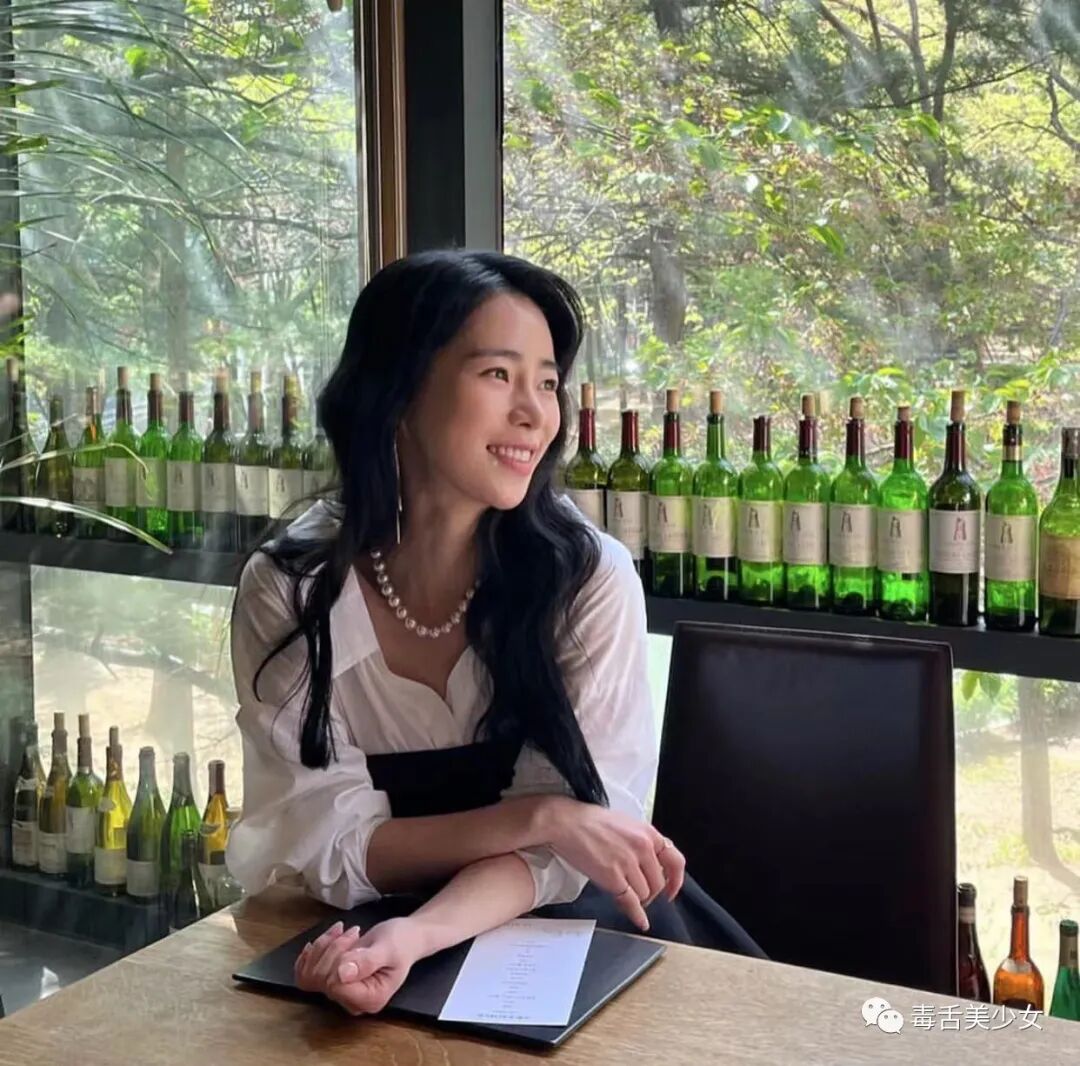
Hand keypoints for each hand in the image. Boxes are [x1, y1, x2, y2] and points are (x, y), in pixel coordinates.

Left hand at [294, 917, 422, 1015]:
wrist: (405, 938)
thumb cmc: (401, 941)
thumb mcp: (388, 948)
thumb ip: (367, 962)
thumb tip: (342, 974)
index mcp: (371, 1000)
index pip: (335, 986)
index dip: (337, 959)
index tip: (354, 934)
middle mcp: (353, 1003)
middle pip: (321, 980)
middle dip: (332, 948)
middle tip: (353, 929)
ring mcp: (341, 994)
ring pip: (310, 976)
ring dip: (322, 947)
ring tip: (343, 930)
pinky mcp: (333, 984)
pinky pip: (306, 976)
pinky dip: (310, 955)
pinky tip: (321, 940)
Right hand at [544, 798, 685, 931]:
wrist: (567, 822)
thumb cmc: (591, 821)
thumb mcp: (625, 824)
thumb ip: (641, 842)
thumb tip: (649, 863)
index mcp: (648, 833)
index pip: (675, 861)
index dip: (676, 880)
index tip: (671, 890)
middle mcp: (643, 848)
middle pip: (657, 883)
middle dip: (649, 892)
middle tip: (638, 894)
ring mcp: (628, 863)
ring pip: (644, 894)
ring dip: (637, 899)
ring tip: (625, 895)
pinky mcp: (613, 876)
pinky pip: (631, 902)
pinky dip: (637, 914)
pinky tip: (640, 921)